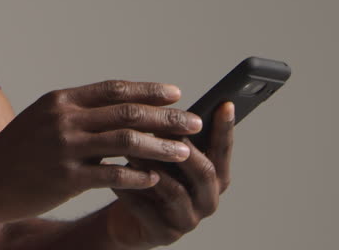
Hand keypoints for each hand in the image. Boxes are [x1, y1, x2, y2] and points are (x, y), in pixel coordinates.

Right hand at [0, 80, 201, 223]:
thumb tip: (117, 109)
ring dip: (161, 146)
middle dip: (166, 117)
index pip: (114, 89)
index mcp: (61, 100)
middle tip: (194, 121)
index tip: (175, 92)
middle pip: (127, 112)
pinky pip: (112, 175)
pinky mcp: (66, 178)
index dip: (148, 90)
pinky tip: (156, 180)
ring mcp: (65, 148)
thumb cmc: (15, 153)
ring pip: (126, 142)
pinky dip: (138, 177)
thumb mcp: (42, 120)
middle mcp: (65, 119)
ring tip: (185, 152)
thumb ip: (76, 113)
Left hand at [104, 101, 234, 248]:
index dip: (225, 129)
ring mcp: (188, 220)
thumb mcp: (167, 157)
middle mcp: (208, 200)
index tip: (225, 104)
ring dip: (152, 166)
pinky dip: (130, 189)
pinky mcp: (164, 234)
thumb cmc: (152, 179)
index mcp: (215, 178)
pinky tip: (113, 175)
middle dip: (183, 148)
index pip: (224, 150)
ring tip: (130, 149)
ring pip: (174, 190)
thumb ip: (175, 139)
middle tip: (162, 128)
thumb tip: (170, 105)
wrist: (130, 218)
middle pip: (206, 172)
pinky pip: (146, 209)